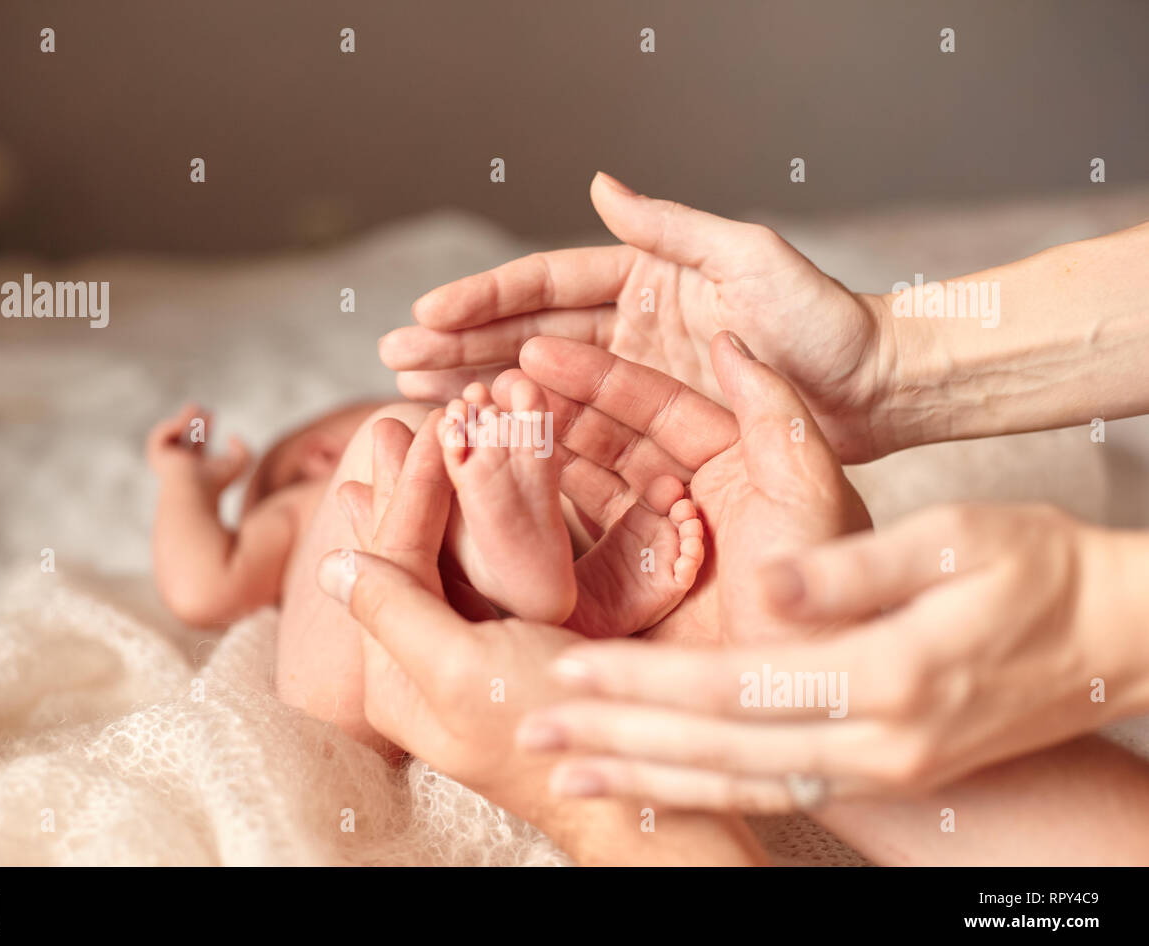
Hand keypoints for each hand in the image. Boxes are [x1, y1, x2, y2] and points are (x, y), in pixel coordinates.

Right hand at [145, 402, 249, 492]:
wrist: (195, 492)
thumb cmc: (217, 482)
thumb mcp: (240, 464)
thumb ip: (244, 450)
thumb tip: (232, 437)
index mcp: (196, 468)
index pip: (198, 444)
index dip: (205, 428)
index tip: (211, 413)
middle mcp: (180, 465)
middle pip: (182, 437)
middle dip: (189, 420)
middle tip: (197, 406)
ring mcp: (167, 461)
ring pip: (171, 435)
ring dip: (180, 420)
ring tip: (192, 408)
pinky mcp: (156, 457)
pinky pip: (160, 437)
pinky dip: (171, 427)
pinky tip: (183, 423)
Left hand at [325, 409, 584, 824]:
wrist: (635, 779)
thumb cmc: (548, 731)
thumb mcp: (461, 671)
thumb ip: (395, 612)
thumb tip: (327, 564)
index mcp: (397, 675)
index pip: (386, 567)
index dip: (401, 496)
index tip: (413, 432)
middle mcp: (423, 663)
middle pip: (402, 560)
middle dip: (400, 490)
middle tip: (389, 428)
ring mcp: (467, 655)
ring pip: (438, 561)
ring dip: (428, 499)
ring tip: (408, 447)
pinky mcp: (510, 649)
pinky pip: (479, 577)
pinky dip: (471, 526)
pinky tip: (461, 497)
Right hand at [382, 172, 895, 461]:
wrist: (874, 393)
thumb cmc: (823, 320)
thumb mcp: (749, 259)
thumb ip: (671, 227)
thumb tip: (599, 183)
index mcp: (644, 278)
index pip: (547, 284)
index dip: (485, 298)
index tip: (427, 310)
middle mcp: (630, 328)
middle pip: (527, 333)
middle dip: (458, 343)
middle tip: (393, 356)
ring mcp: (636, 381)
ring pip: (540, 384)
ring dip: (477, 387)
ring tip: (413, 394)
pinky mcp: (650, 432)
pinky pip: (577, 433)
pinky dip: (528, 435)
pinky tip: (481, 440)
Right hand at [496, 331, 870, 646]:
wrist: (805, 702)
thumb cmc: (823, 594)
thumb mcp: (806, 487)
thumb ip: (771, 408)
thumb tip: (727, 338)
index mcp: (735, 466)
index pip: (655, 407)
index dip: (597, 377)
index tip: (538, 351)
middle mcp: (690, 505)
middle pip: (609, 444)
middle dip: (554, 413)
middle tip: (497, 388)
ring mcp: (652, 555)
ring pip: (582, 492)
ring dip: (536, 460)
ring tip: (485, 431)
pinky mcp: (624, 604)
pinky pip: (569, 556)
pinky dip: (533, 526)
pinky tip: (495, 498)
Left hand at [517, 502, 1148, 810]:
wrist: (1114, 636)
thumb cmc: (1039, 571)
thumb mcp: (956, 542)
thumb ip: (853, 570)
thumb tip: (769, 581)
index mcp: (885, 676)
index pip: (733, 689)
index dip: (645, 685)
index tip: (569, 672)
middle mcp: (875, 742)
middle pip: (718, 751)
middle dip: (618, 743)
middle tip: (533, 736)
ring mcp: (880, 770)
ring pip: (737, 786)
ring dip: (646, 779)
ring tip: (571, 775)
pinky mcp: (881, 774)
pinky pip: (772, 795)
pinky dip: (703, 794)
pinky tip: (653, 786)